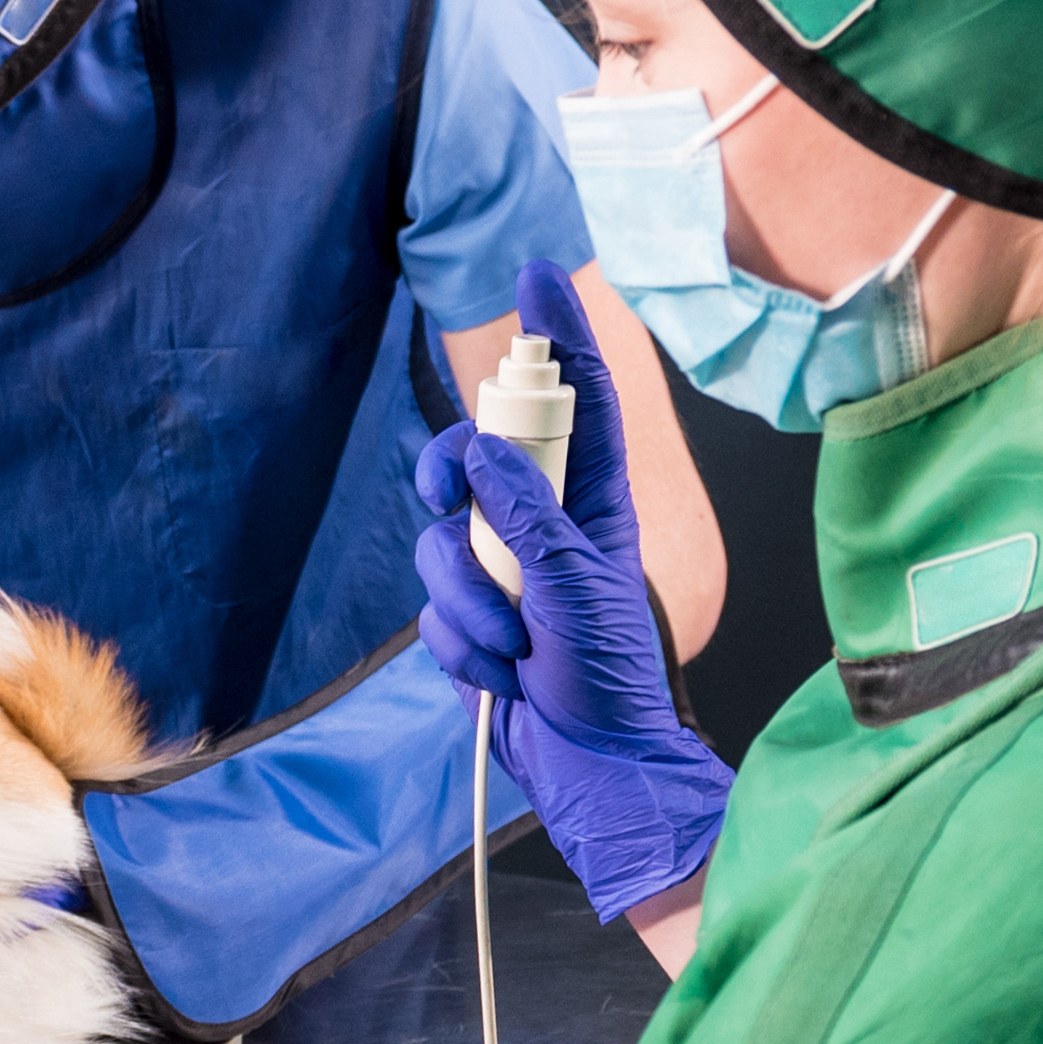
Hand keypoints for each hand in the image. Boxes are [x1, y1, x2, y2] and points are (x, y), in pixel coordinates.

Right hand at [415, 262, 729, 922]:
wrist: (591, 768)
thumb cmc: (610, 676)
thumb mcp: (581, 586)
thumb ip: (529, 514)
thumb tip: (485, 452)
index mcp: (591, 500)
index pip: (575, 399)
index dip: (557, 335)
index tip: (539, 275)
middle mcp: (542, 523)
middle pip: (476, 458)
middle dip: (456, 484)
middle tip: (456, 500)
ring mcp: (500, 569)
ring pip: (439, 544)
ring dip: (470, 603)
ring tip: (516, 644)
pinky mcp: (468, 616)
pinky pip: (432, 608)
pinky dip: (462, 646)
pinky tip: (502, 675)